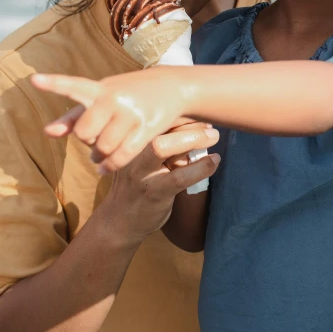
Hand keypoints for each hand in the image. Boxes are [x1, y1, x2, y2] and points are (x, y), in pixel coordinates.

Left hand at [32, 69, 187, 173]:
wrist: (172, 86)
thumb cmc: (128, 93)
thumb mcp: (103, 96)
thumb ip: (74, 115)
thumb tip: (48, 132)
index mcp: (100, 88)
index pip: (73, 85)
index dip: (53, 84)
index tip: (34, 80)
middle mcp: (114, 98)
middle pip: (85, 133)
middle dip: (87, 140)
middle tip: (94, 139)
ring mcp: (131, 113)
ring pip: (103, 147)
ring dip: (99, 156)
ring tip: (100, 154)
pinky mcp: (147, 128)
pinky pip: (122, 156)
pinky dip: (110, 166)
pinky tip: (105, 169)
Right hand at [96, 120, 219, 244]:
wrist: (119, 220)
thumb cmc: (137, 184)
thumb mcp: (142, 159)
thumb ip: (161, 142)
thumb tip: (196, 123)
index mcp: (131, 140)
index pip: (155, 117)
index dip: (179, 111)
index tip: (200, 111)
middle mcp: (132, 152)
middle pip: (156, 126)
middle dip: (186, 121)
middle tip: (210, 124)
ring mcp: (140, 172)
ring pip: (162, 147)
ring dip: (193, 139)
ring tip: (214, 137)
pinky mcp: (153, 192)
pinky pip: (179, 177)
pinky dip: (200, 167)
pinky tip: (213, 162)